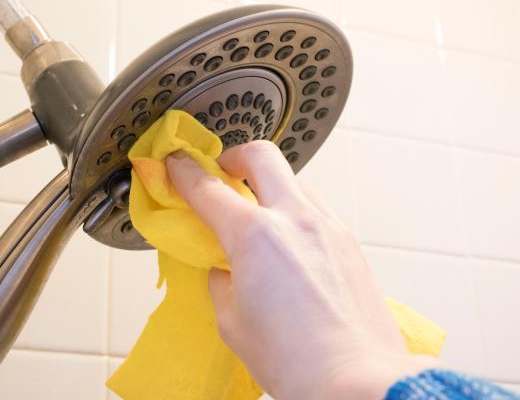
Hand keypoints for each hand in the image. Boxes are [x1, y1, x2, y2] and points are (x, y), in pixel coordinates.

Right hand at [166, 141, 439, 399]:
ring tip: (258, 216)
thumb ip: (221, 280)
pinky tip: (289, 242)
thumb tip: (223, 266)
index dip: (184, 172)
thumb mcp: (233, 321)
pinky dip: (294, 212)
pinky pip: (315, 208)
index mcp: (255, 237)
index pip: (207, 188)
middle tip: (222, 174)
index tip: (176, 165)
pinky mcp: (348, 242)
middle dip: (234, 158)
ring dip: (268, 187)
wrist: (356, 380)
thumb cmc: (296, 360)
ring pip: (293, 180)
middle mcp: (295, 220)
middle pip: (260, 156)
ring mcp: (327, 226)